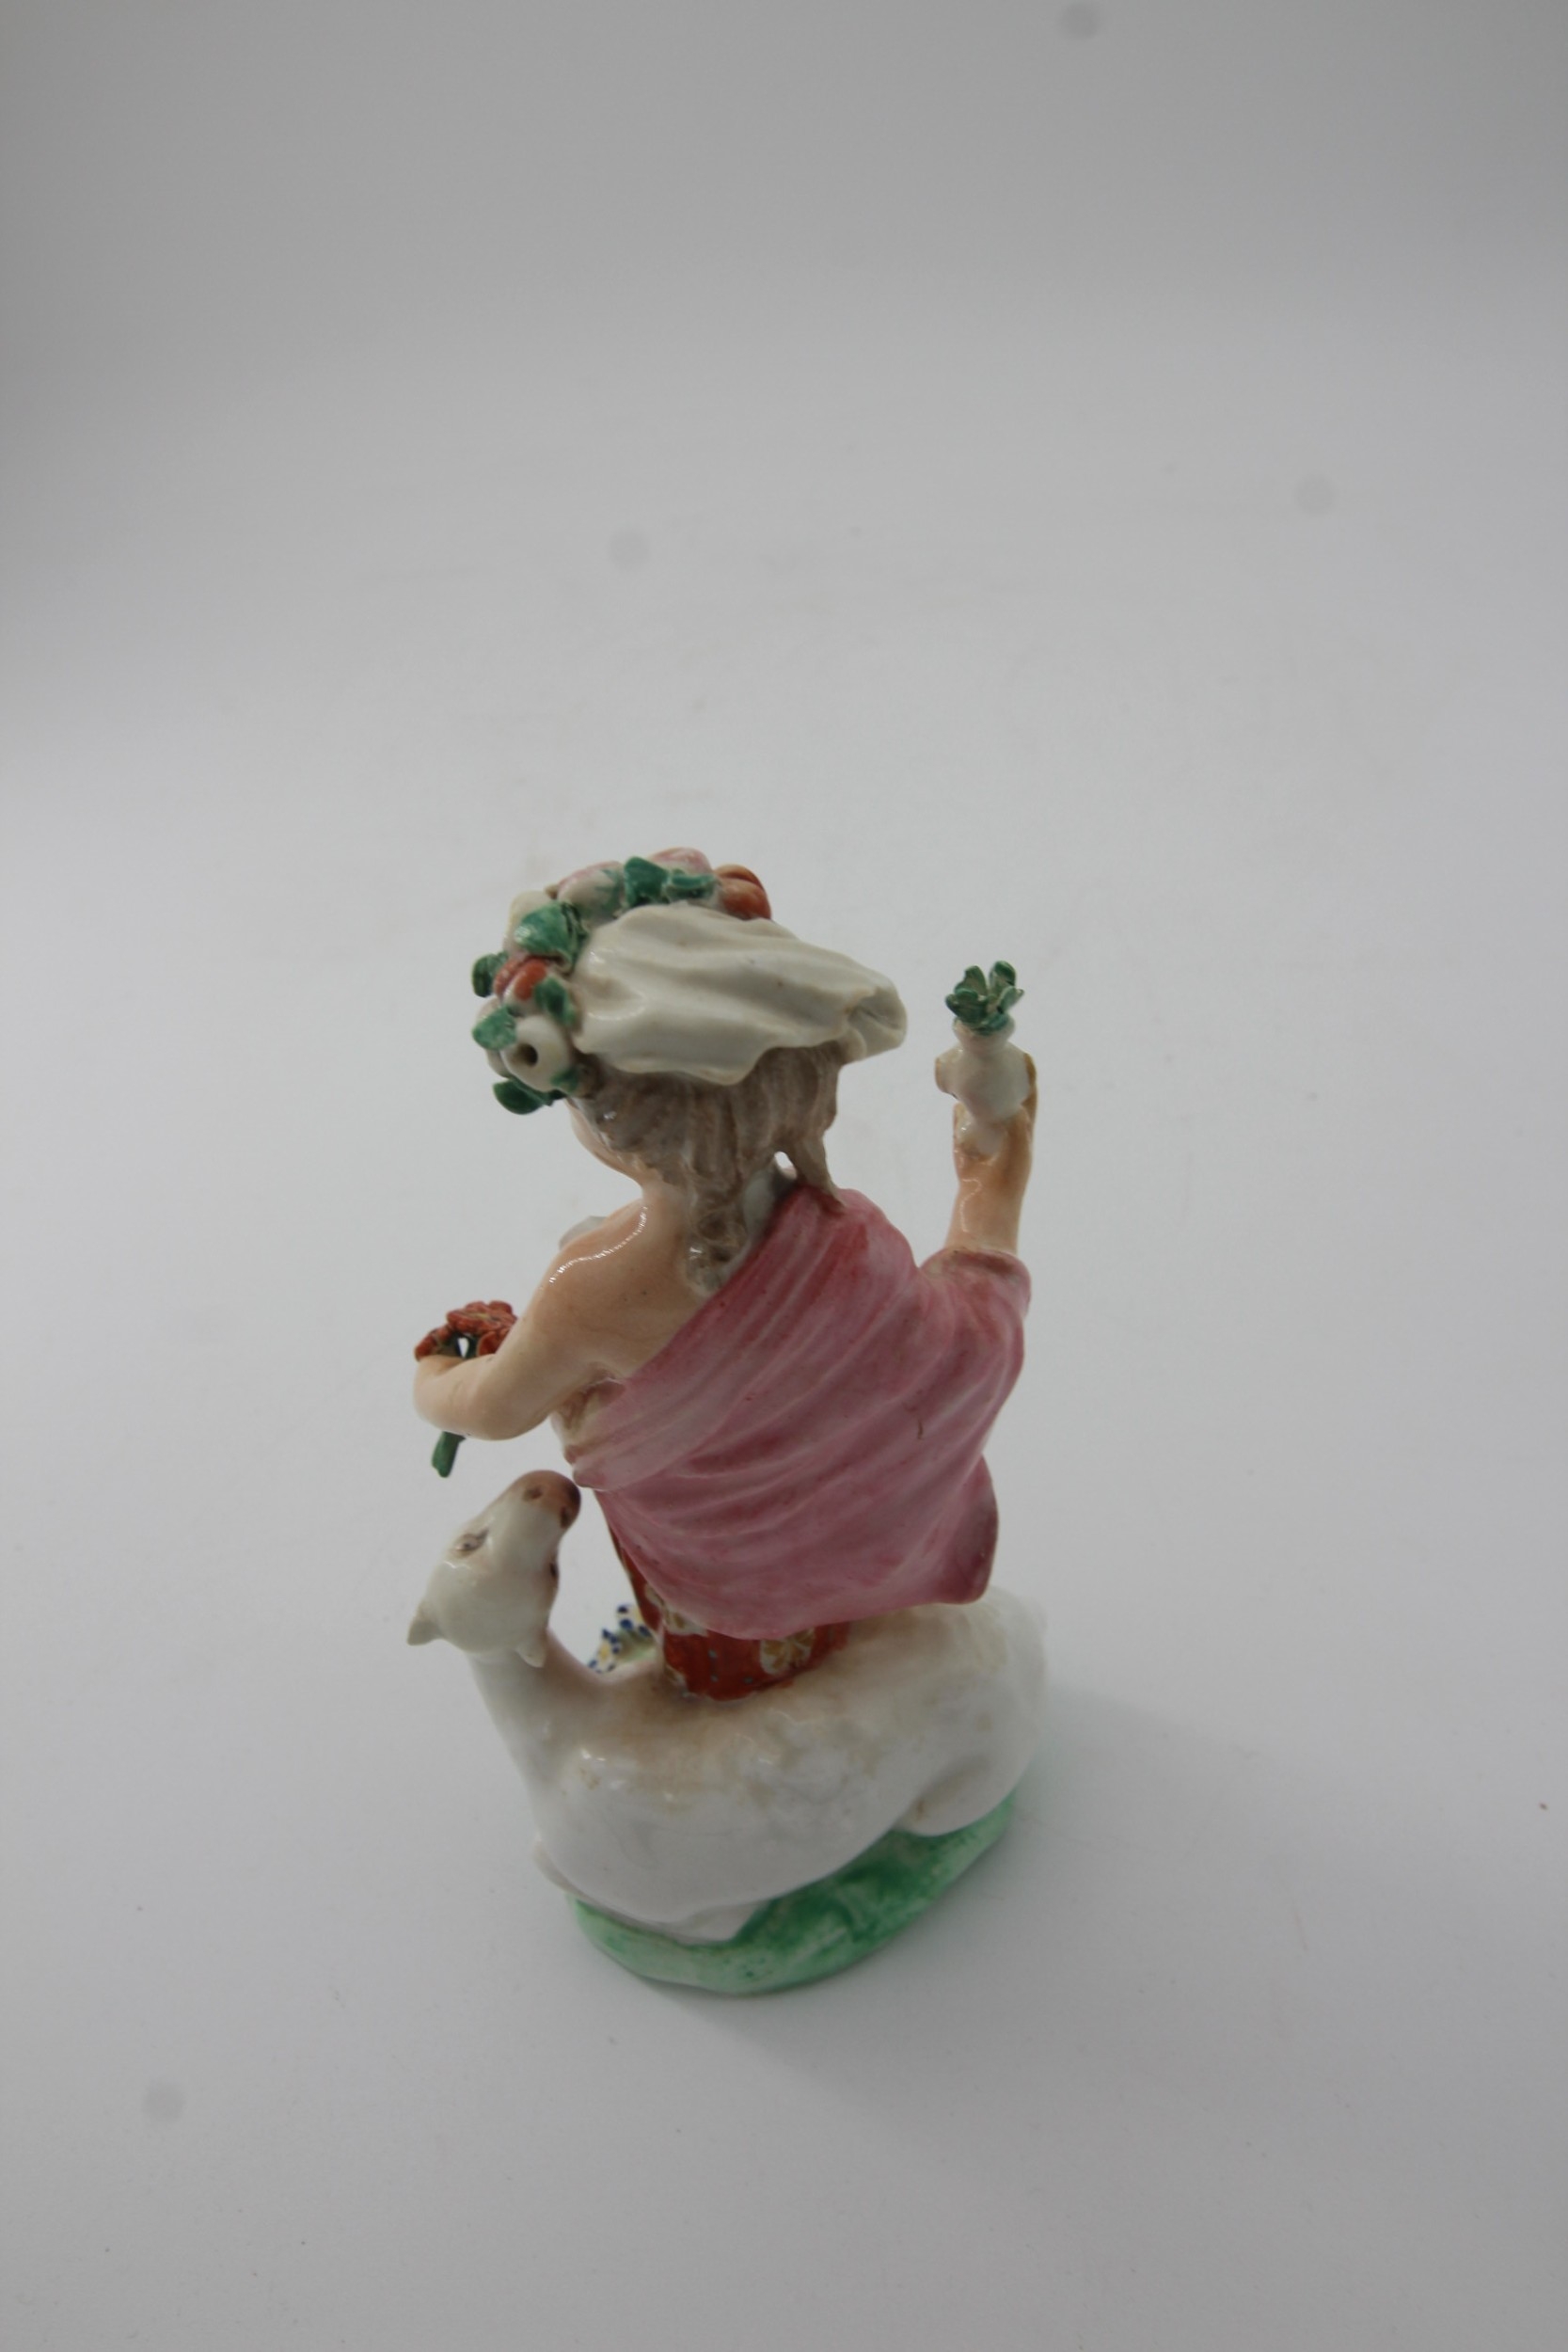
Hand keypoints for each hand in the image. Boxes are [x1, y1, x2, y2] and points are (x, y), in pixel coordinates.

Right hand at [952, 1053, 1035, 1170]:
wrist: (987, 1198)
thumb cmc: (1009, 1176)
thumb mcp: (1020, 1150)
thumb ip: (1018, 1128)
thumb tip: (1013, 1107)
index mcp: (1023, 1125)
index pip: (1027, 1093)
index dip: (1027, 1074)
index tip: (1024, 1054)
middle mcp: (1004, 1123)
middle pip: (1002, 1092)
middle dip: (997, 1074)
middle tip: (991, 1054)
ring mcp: (982, 1130)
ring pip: (979, 1102)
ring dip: (975, 1088)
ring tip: (970, 1067)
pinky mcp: (963, 1138)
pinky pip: (959, 1118)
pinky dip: (958, 1109)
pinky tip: (954, 1094)